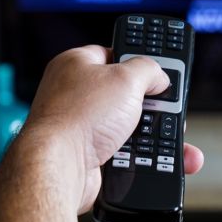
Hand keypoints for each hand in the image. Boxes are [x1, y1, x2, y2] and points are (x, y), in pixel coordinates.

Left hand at [24, 45, 204, 213]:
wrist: (60, 167)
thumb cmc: (78, 119)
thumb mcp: (127, 78)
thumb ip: (149, 69)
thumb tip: (159, 76)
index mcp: (76, 64)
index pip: (114, 54)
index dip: (138, 62)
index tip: (157, 71)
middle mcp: (73, 93)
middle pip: (123, 92)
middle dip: (147, 104)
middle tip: (161, 107)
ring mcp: (79, 124)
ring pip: (124, 124)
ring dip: (146, 132)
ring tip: (157, 135)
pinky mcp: (86, 152)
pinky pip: (120, 149)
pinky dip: (134, 153)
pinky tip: (143, 154)